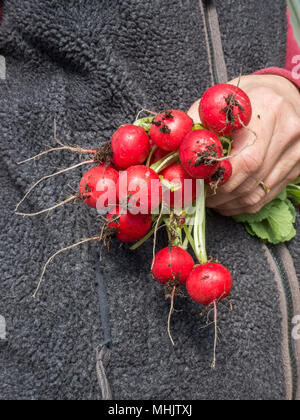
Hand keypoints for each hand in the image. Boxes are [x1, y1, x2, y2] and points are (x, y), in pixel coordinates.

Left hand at [188, 74, 299, 215]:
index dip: (217, 178)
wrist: (284, 95)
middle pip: (250, 180)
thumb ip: (198, 121)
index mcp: (269, 112)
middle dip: (218, 194)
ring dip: (227, 203)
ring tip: (208, 200)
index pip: (244, 160)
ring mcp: (297, 153)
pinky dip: (241, 204)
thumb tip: (173, 149)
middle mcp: (289, 134)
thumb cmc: (249, 97)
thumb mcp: (222, 99)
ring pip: (257, 194)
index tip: (195, 184)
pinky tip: (225, 202)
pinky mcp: (297, 168)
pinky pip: (265, 197)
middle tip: (197, 196)